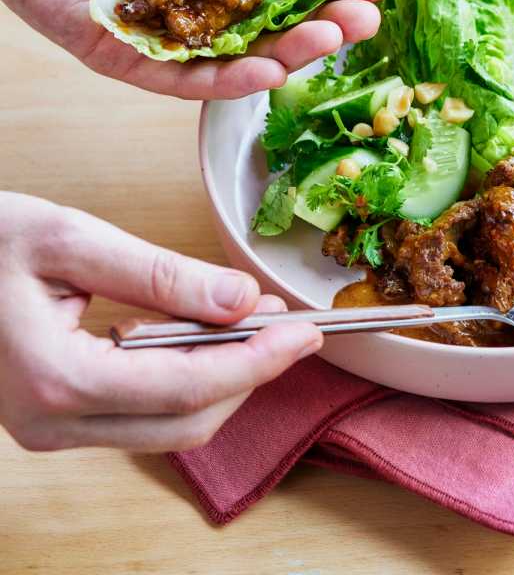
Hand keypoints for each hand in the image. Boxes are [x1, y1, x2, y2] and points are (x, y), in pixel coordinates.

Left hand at [0, 0, 395, 99]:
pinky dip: (230, 79)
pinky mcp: (130, 58)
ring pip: (243, 59)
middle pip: (278, 26)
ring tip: (335, 38)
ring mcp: (169, 34)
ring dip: (293, 54)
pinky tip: (272, 69)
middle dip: (329, 24)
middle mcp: (201, 2)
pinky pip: (187, 80)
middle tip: (368, 18)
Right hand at [0, 192, 321, 451]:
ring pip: (170, 425)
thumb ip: (162, 273)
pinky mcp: (57, 419)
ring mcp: (52, 429)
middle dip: (250, 374)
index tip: (306, 333)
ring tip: (253, 322)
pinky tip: (202, 335)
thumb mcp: (70, 240)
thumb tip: (242, 298)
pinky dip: (187, 380)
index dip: (259, 362)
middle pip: (189, 421)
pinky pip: (143, 414)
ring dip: (223, 378)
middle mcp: (53, 423)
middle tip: (287, 323)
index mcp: (56, 379)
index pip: (189, 388)